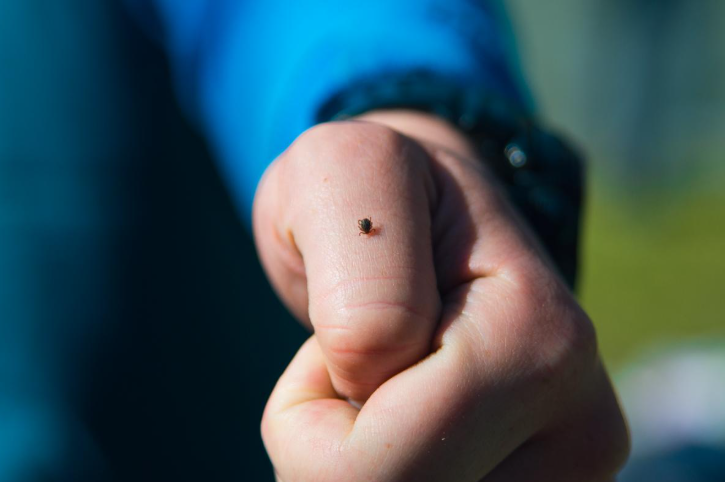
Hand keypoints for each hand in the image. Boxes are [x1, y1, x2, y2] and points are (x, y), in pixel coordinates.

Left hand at [253, 111, 628, 480]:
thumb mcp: (345, 175)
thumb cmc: (379, 192)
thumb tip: (382, 382)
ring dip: (365, 459)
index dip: (310, 410)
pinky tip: (421, 423)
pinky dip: (396, 471)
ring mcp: (572, 467)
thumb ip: (363, 273)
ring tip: (394, 386)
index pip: (368, 467)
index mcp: (537, 339)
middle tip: (356, 367)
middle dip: (336, 449)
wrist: (434, 215)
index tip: (336, 332)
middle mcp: (581, 423)